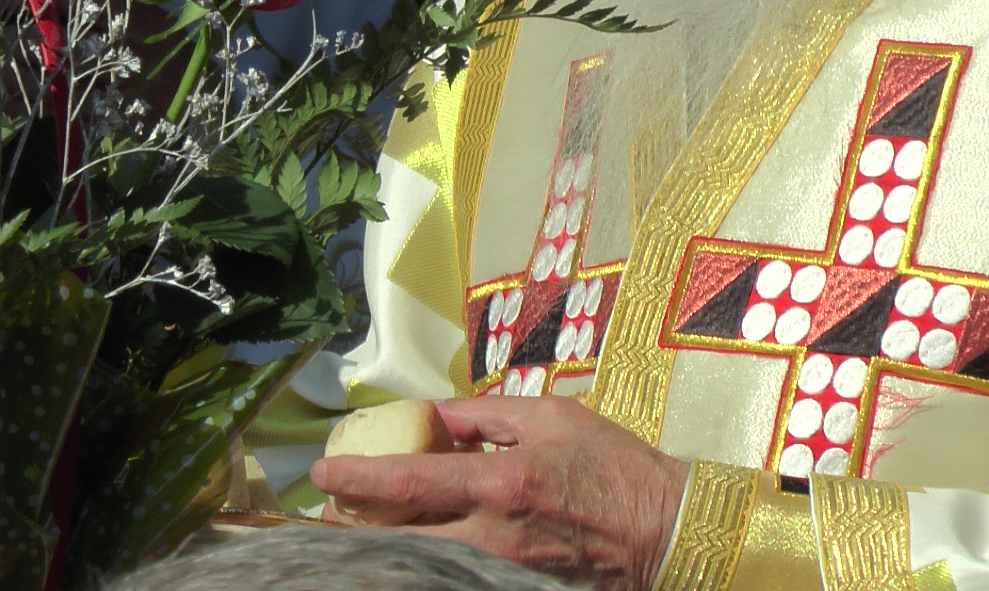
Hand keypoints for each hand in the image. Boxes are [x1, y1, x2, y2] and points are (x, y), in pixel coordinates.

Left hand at [309, 395, 689, 590]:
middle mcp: (494, 536)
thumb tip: (431, 416)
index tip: (321, 471)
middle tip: (329, 508)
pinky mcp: (520, 590)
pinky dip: (432, 563)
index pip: (410, 481)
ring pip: (427, 564)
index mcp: (500, 482)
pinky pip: (461, 577)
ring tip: (361, 526)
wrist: (667, 528)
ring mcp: (506, 573)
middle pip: (404, 538)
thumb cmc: (611, 464)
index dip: (358, 477)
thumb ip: (483, 415)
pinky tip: (416, 547)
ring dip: (389, 546)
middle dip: (358, 525)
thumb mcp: (548, 417)